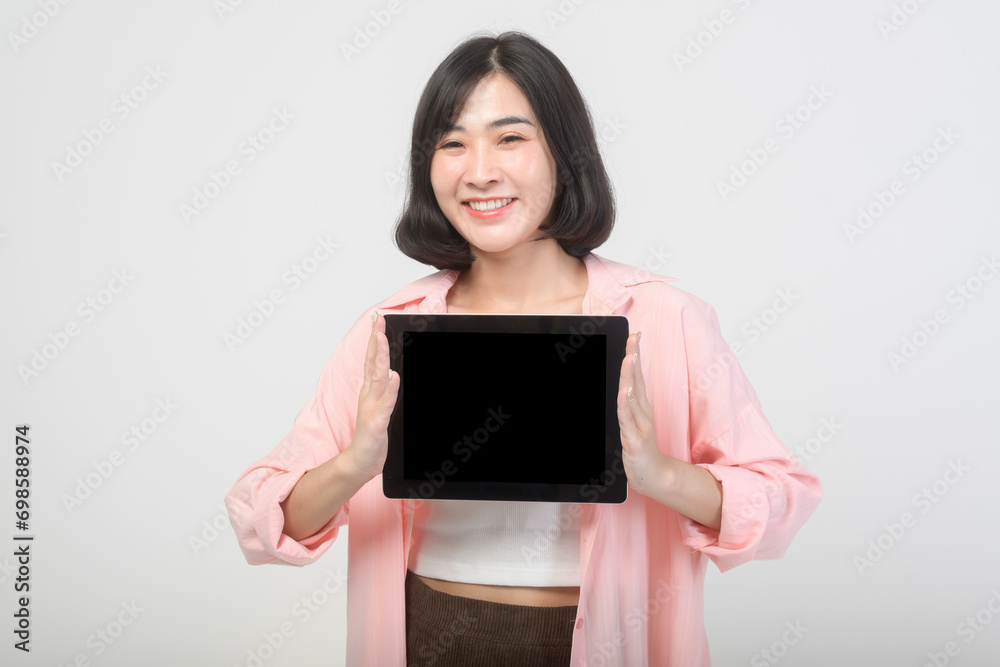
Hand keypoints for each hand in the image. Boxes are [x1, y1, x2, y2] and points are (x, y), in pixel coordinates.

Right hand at [345, 311, 400, 480]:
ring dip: (381, 358)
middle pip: (372, 364)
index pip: (373, 361)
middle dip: (376, 341)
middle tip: (378, 322)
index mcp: (370, 391)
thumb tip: (394, 373)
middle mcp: (369, 396)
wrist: (361, 461)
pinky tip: (395, 377)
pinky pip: (386, 404)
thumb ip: (386, 390)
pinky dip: (391, 390)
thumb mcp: (381, 407)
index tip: (378, 322)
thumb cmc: (372, 434)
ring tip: (383, 340)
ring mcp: (372, 408)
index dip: (375, 341)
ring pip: (377, 378)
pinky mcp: (376, 423)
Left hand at [617, 331, 665, 495]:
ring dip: (631, 376)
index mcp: (640, 407)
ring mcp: (640, 425)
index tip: (634, 335)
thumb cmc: (642, 448)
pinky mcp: (635, 439)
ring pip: (632, 396)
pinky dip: (627, 404)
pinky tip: (626, 392)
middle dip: (634, 357)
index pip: (637, 376)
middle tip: (634, 338)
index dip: (635, 355)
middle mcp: (642, 412)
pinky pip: (628, 420)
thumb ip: (627, 405)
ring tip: (630, 357)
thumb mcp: (633, 423)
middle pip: (637, 380)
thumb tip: (622, 385)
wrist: (654, 476)